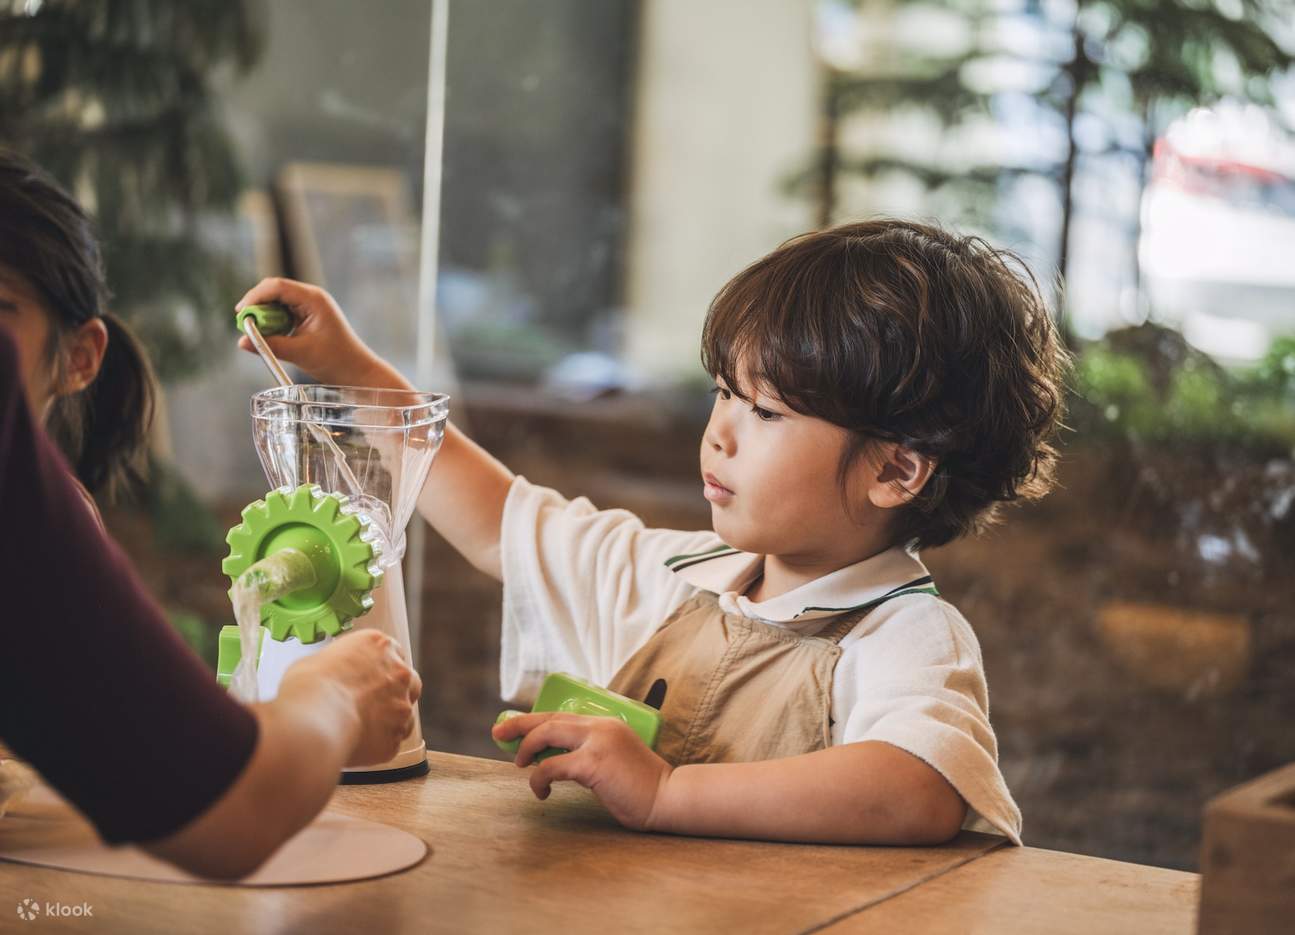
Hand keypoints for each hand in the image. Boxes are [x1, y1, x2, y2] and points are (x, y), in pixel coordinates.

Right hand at [235, 278, 407, 388]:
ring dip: (264, 316)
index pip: (277, 287)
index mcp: (314, 299)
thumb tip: (242, 342)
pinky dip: (272, 323)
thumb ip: (270, 345)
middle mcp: (311, 298)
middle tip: (245, 325)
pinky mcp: (306, 317)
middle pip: (274, 291)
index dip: (255, 297)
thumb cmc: (335, 360)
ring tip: (258, 334)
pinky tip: (270, 336)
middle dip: (257, 307)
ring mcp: (309, 306)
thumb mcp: (300, 353)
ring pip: (276, 303)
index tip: (241, 312)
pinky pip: (282, 313)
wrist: (355, 371)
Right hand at [279, 629, 421, 766]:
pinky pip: (389, 744)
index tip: (368, 678)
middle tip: (370, 705)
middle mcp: (399, 674)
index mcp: (381, 645)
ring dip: (387, 723)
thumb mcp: (317, 660)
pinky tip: (353, 746)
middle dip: (394, 694)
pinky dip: (376, 746)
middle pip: (409, 683)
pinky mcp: (394, 740)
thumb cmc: (308, 686)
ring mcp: (401, 708)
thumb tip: (332, 674)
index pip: (392, 653)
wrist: (313, 721)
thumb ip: (338, 665)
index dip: (379, 668)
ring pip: (403, 717)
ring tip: (357, 730)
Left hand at [491, 713, 673, 830]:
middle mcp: (600, 726)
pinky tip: (542, 792)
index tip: (512, 726)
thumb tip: (556, 760)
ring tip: (521, 766)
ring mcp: (597, 742)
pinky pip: (552, 766)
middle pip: (549, 718)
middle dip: (519, 726)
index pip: (562, 714)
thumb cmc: (641, 786)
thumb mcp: (614, 759)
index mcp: (606, 723)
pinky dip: (538, 779)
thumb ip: (590, 753)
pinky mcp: (594, 763)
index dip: (533, 719)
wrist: (668, 797)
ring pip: (547, 735)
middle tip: (498, 735)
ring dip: (527, 750)